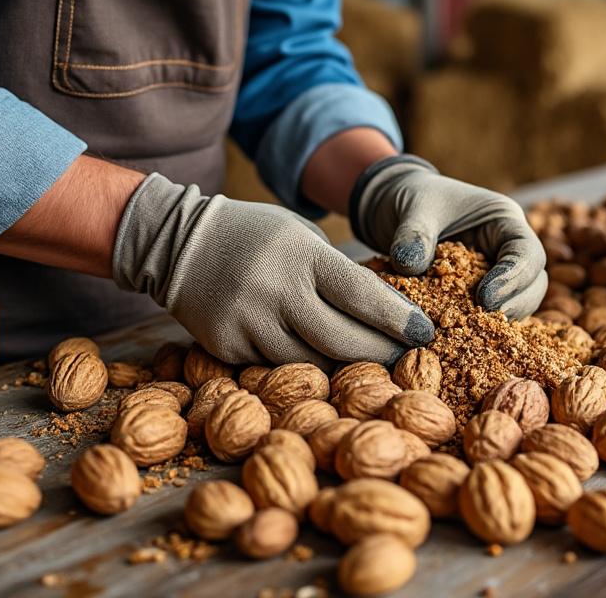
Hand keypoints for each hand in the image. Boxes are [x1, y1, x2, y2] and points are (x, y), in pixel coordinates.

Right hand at [113, 174, 432, 366]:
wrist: (180, 243)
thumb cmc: (259, 238)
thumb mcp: (304, 239)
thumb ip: (339, 274)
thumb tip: (391, 314)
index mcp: (302, 256)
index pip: (361, 295)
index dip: (397, 320)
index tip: (425, 333)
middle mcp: (274, 290)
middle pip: (341, 340)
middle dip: (380, 354)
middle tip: (405, 358)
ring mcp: (247, 321)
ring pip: (310, 363)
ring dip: (343, 367)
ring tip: (368, 365)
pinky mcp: (225, 346)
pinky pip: (274, 367)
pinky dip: (299, 366)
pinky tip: (316, 362)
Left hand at [350, 156, 546, 318]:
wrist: (399, 207)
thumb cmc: (415, 198)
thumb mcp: (415, 209)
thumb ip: (414, 234)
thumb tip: (410, 266)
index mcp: (504, 221)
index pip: (528, 253)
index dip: (514, 278)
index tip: (485, 298)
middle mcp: (508, 248)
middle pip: (534, 283)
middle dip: (514, 304)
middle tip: (483, 320)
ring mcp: (498, 272)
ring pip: (519, 303)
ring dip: (500, 320)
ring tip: (470, 332)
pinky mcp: (481, 292)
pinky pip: (492, 314)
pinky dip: (480, 326)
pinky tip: (459, 336)